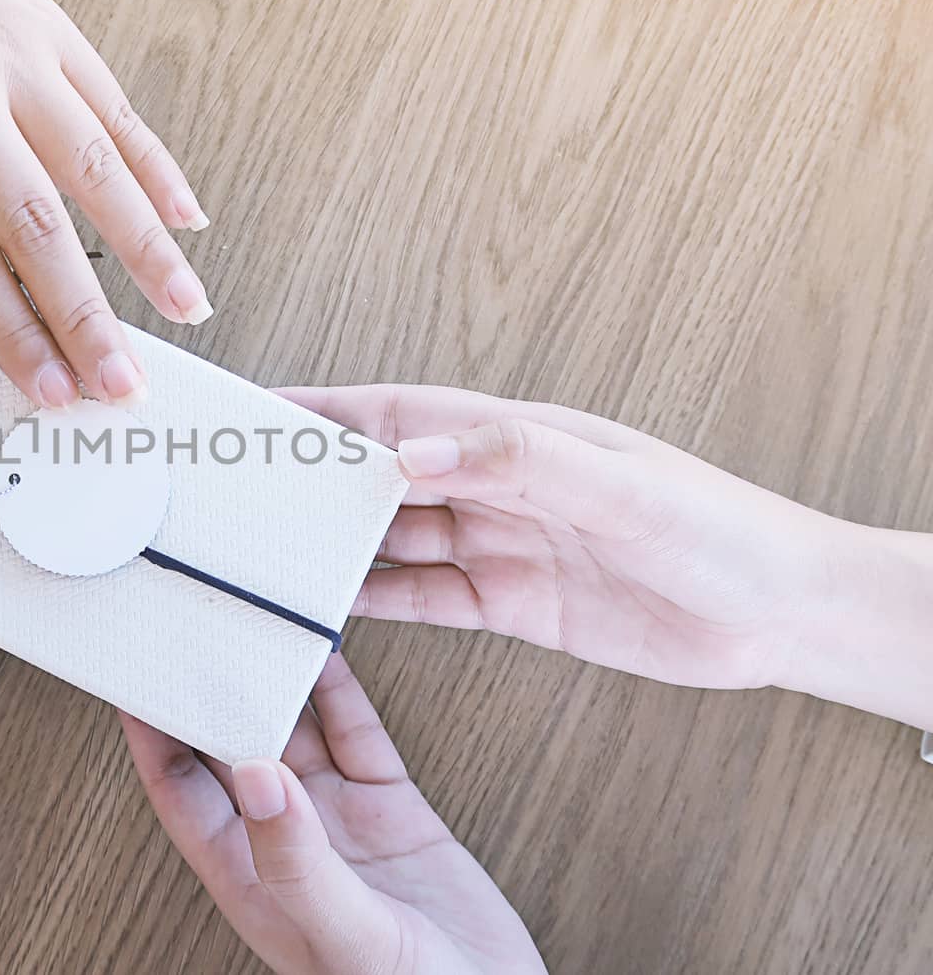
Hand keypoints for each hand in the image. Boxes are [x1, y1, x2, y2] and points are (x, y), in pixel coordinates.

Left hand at [122, 654, 544, 974]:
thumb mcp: (343, 934)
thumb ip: (295, 859)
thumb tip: (253, 776)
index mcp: (250, 877)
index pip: (179, 790)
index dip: (152, 733)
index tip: (135, 675)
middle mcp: (286, 840)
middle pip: (229, 747)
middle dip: (210, 689)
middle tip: (194, 624)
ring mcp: (339, 822)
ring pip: (294, 730)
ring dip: (277, 680)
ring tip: (258, 620)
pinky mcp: (393, 809)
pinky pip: (358, 735)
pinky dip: (342, 692)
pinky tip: (326, 652)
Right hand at [279, 385, 932, 731]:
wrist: (780, 615)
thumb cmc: (718, 531)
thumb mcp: (620, 487)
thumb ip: (515, 461)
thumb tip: (410, 451)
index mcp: (516, 440)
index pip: (400, 415)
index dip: (328, 411)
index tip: (262, 411)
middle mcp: (497, 487)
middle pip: (383, 477)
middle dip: (315, 478)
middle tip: (245, 491)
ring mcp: (501, 545)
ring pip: (394, 539)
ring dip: (337, 543)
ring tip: (272, 553)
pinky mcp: (512, 602)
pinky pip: (425, 597)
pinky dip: (377, 600)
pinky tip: (336, 606)